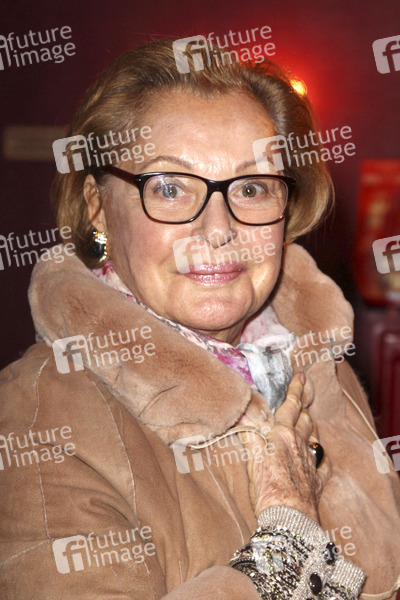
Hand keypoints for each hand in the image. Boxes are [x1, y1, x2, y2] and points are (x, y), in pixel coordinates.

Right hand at [238, 373, 330, 521]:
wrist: (289, 518)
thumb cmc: (267, 487)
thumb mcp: (253, 457)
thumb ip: (250, 432)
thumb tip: (242, 412)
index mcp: (283, 435)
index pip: (290, 406)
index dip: (295, 390)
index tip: (300, 376)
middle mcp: (300, 444)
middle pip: (304, 419)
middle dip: (304, 404)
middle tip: (305, 392)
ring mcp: (310, 462)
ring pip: (313, 437)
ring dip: (310, 425)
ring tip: (308, 418)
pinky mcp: (316, 481)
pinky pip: (322, 463)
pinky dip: (319, 456)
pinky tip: (319, 456)